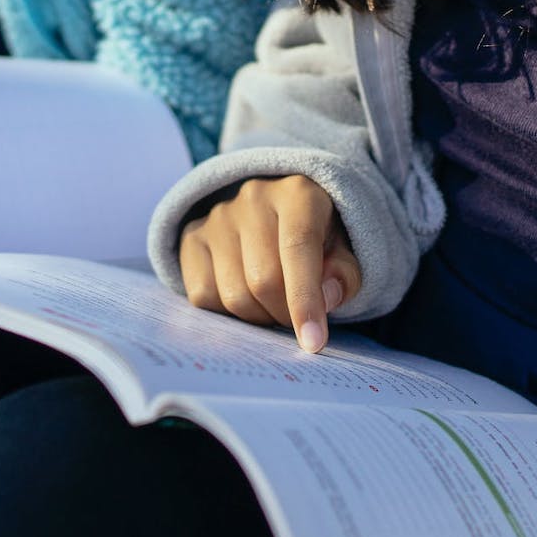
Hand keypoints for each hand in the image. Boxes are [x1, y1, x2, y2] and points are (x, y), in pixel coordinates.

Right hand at [178, 175, 360, 353]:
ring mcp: (217, 217)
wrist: (276, 212)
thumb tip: (326, 299)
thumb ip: (344, 275)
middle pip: (264, 280)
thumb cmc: (318, 238)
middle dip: (284, 314)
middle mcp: (253, 198)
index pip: (298, 248)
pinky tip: (245, 297)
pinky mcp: (192, 237)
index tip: (313, 343)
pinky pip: (203, 295)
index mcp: (298, 194)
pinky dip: (227, 312)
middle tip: (295, 319)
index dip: (305, 300)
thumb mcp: (344, 251)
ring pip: (234, 295)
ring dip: (258, 317)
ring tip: (272, 305)